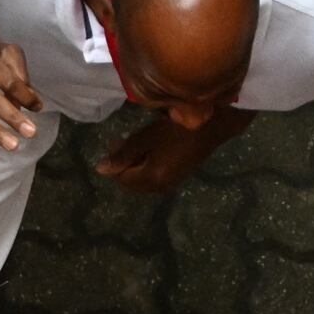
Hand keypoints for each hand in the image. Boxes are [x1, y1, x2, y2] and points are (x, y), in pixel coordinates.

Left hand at [95, 118, 216, 192]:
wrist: (213, 126)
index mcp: (152, 179)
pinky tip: (154, 149)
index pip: (122, 179)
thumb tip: (101, 170)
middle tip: (127, 141)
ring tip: (141, 143)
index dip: (117, 161)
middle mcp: (161, 187)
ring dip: (137, 165)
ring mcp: (172, 183)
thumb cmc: (177, 128)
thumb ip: (124, 154)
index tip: (119, 140)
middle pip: (132, 183)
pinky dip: (148, 166)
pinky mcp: (179, 177)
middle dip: (125, 165)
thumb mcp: (147, 137)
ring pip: (143, 181)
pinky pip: (155, 177)